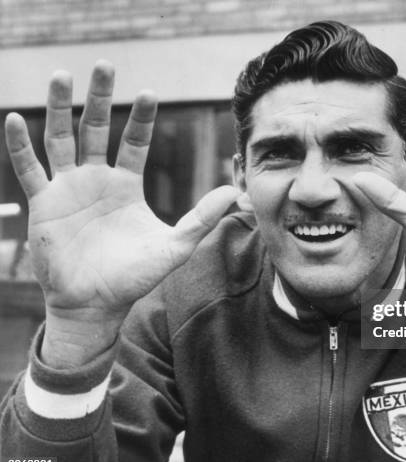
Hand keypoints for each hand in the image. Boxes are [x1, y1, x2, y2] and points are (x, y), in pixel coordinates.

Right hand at [5, 61, 238, 365]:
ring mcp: (68, 189)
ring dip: (58, 108)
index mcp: (126, 186)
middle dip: (100, 97)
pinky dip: (20, 145)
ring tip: (59, 74)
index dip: (142, 118)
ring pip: (61, 138)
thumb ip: (201, 218)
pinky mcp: (43, 204)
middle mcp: (96, 180)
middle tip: (104, 64)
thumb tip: (233, 192)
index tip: (149, 92)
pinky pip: (29, 169)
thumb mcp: (175, 246)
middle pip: (96, 128)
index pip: (135, 142)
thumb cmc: (135, 277)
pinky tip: (13, 118)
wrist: (96, 303)